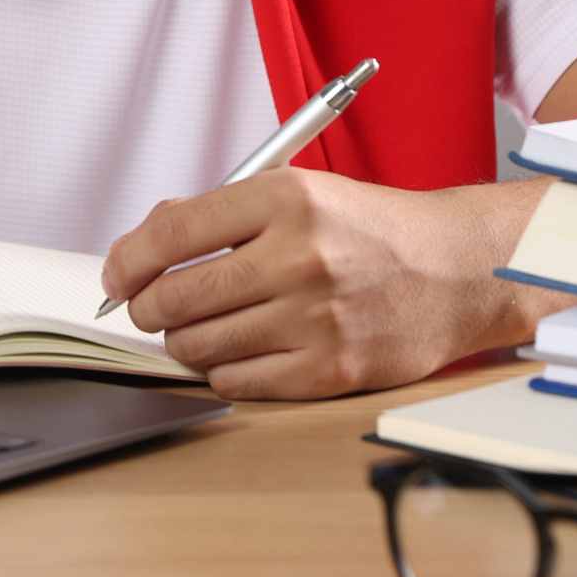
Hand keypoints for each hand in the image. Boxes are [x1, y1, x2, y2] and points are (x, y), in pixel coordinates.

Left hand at [100, 169, 563, 399]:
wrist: (460, 271)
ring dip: (183, 342)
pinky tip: (237, 353)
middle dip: (148, 308)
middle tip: (153, 309)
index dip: (126, 261)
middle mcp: (300, 256)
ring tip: (198, 330)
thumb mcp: (300, 194)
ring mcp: (316, 317)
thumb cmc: (370, 231)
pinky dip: (221, 371)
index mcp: (286, 200)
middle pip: (174, 298)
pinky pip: (236, 382)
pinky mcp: (330, 369)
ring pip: (198, 346)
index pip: (171, 233)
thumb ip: (221, 214)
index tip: (116, 277)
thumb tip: (141, 246)